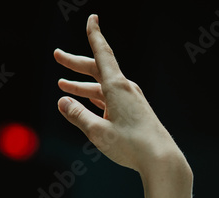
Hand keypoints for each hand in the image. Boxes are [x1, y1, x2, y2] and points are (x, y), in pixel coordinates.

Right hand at [54, 14, 186, 173]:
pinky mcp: (133, 112)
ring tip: (63, 85)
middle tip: (57, 56)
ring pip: (101, 86)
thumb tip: (62, 102)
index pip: (103, 54)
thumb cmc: (131, 145)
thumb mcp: (98, 132)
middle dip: (75, 64)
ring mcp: (130, 100)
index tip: (92, 18)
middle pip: (97, 69)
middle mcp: (125, 89)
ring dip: (81, 85)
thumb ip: (78, 116)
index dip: (95, 35)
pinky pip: (109, 99)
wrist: (161, 159)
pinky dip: (94, 98)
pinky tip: (85, 102)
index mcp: (117, 87)